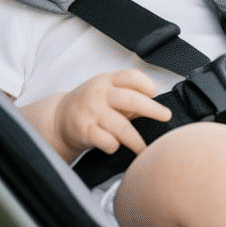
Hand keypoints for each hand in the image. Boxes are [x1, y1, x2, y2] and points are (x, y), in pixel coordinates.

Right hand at [54, 69, 170, 157]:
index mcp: (108, 80)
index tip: (155, 93)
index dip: (146, 83)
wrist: (59, 118)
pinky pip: (107, 141)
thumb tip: (158, 107)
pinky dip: (115, 146)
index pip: (131, 77)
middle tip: (166, 116)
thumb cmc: (92, 104)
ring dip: (137, 141)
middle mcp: (100, 94)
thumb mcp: (108, 91)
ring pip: (122, 127)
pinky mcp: (85, 131)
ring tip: (146, 149)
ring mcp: (92, 112)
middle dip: (152, 109)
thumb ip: (130, 96)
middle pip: (131, 100)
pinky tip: (116, 146)